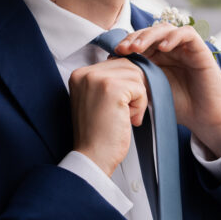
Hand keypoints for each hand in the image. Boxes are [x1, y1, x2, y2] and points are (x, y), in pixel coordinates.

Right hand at [69, 59, 148, 176]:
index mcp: (80, 74)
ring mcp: (98, 79)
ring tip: (123, 116)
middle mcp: (86, 73)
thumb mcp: (97, 100)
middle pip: (128, 66)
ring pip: (136, 76)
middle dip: (133, 90)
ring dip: (137, 99)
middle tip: (123, 113)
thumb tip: (134, 69)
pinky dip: (140, 107)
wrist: (93, 156)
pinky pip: (140, 89)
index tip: (115, 107)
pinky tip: (127, 120)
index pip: (116, 63)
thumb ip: (108, 82)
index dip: (125, 86)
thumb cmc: (98, 134)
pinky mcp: (112, 89)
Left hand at [113, 24, 220, 156]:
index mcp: (157, 56)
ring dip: (150, 35)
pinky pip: (187, 33)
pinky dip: (174, 37)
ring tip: (138, 48)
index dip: (126, 43)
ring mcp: (185, 47)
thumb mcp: (150, 90)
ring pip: (166, 29)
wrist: (204, 119)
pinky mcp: (201, 50)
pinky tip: (163, 48)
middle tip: (123, 49)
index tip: (113, 54)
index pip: (139, 40)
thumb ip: (135, 76)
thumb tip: (111, 66)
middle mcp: (170, 48)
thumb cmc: (178, 105)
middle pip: (150, 31)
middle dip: (134, 37)